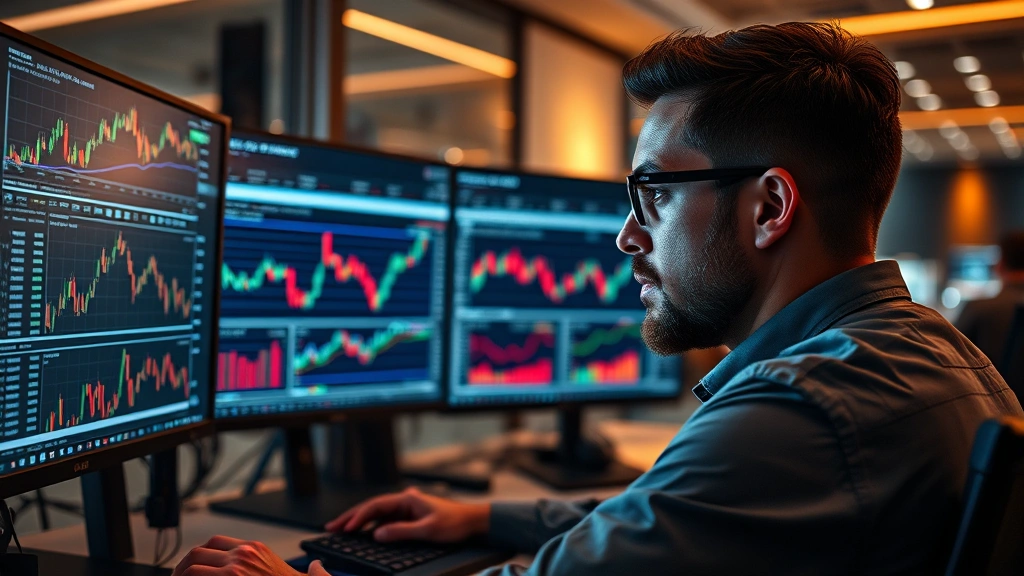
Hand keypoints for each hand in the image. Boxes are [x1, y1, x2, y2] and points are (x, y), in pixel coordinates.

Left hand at [172, 535, 329, 575]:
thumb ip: (307, 569)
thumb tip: (317, 566)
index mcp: (256, 550)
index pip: (214, 542)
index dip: (199, 556)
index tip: (192, 568)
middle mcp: (242, 556)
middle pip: (197, 553)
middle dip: (182, 568)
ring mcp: (234, 571)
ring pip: (190, 569)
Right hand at [325, 487, 489, 543]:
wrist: (472, 521)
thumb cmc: (454, 523)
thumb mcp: (428, 529)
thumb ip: (402, 532)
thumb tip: (376, 535)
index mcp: (407, 499)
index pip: (376, 506)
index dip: (359, 517)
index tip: (346, 528)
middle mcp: (403, 501)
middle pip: (372, 507)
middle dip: (351, 517)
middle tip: (332, 526)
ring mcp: (405, 509)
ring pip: (376, 514)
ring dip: (359, 522)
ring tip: (340, 529)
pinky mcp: (408, 518)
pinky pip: (385, 521)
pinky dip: (371, 527)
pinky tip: (362, 534)